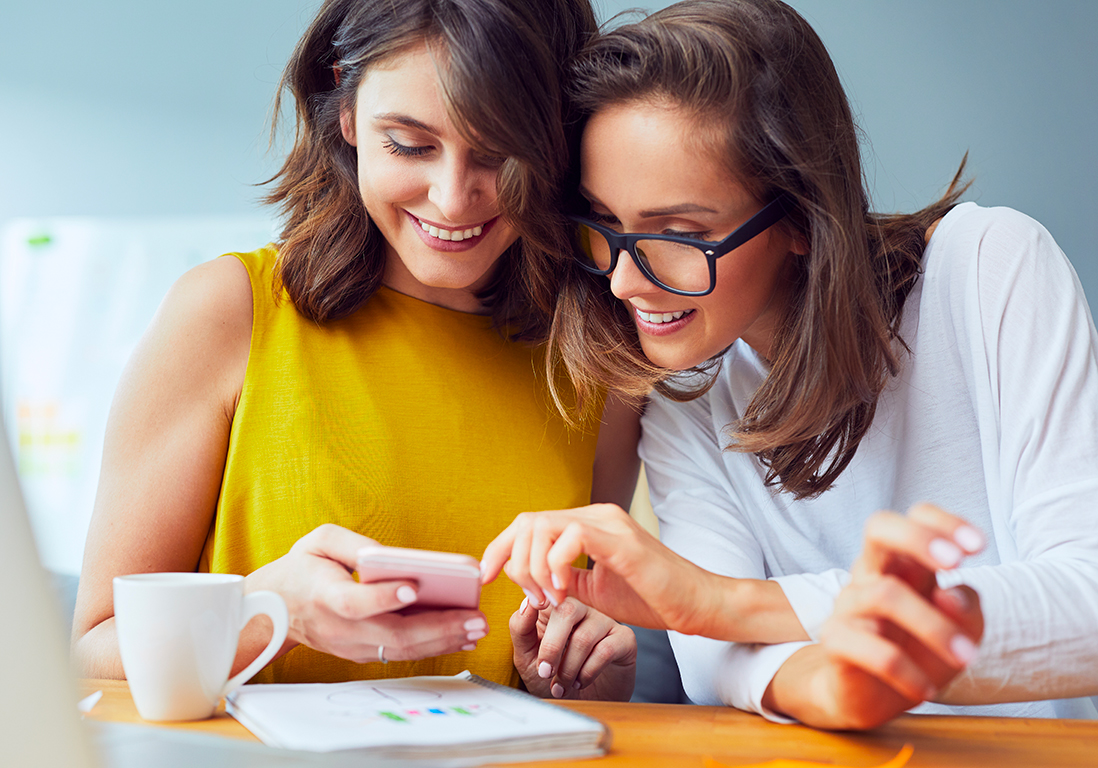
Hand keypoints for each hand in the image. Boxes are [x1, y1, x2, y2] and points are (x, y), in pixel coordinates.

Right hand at [245, 524, 488, 665]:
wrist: (273, 609)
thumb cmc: (303, 567)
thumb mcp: (320, 540)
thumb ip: (353, 544)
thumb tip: (391, 556)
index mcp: (325, 595)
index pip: (356, 603)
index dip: (384, 597)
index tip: (415, 587)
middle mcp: (339, 628)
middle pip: (391, 635)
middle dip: (438, 628)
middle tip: (475, 618)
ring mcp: (350, 646)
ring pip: (400, 651)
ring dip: (443, 641)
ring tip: (477, 628)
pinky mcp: (361, 653)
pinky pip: (400, 654)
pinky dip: (432, 647)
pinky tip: (460, 635)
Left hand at [482, 505, 802, 642]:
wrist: (697, 605)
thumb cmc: (653, 599)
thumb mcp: (595, 591)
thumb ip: (564, 580)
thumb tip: (530, 583)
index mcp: (589, 524)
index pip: (530, 523)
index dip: (500, 548)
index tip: (486, 577)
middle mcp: (596, 515)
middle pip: (528, 521)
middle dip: (512, 561)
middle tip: (531, 597)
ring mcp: (609, 523)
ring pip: (543, 525)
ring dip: (533, 567)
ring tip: (549, 597)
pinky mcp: (621, 539)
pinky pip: (570, 537)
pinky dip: (556, 566)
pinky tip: (566, 592)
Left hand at [511, 596, 635, 700]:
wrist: (580, 705)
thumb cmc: (552, 678)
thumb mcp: (526, 657)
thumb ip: (521, 629)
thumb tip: (527, 603)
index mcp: (554, 609)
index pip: (546, 596)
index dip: (536, 608)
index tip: (531, 632)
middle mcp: (581, 609)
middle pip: (567, 611)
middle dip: (551, 647)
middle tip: (544, 673)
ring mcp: (603, 622)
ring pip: (584, 636)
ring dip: (568, 668)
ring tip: (561, 686)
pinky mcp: (623, 639)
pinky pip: (605, 650)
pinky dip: (588, 671)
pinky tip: (580, 682)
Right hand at [765, 503, 984, 729]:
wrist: (872, 696)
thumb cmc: (919, 651)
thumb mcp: (962, 630)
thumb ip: (966, 606)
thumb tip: (950, 595)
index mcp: (905, 564)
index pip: (915, 518)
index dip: (944, 523)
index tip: (978, 547)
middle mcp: (873, 574)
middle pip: (878, 528)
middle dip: (917, 537)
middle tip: (955, 563)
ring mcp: (849, 604)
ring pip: (884, 594)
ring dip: (934, 626)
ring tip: (966, 656)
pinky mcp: (835, 639)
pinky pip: (870, 648)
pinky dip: (906, 672)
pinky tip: (926, 690)